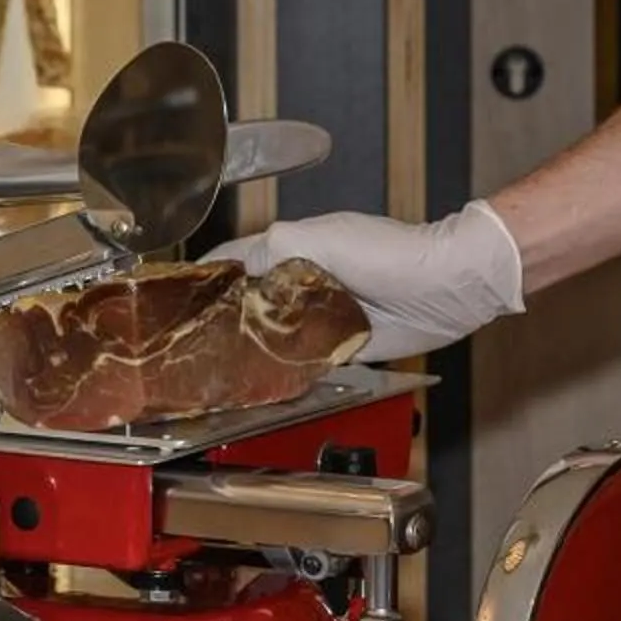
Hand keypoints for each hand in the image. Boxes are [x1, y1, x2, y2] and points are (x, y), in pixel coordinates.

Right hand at [211, 200, 524, 359]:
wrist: (444, 287)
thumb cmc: (391, 253)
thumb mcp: (320, 240)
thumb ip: (273, 249)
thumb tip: (234, 267)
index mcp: (289, 248)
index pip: (233, 261)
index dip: (204, 278)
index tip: (175, 299)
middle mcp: (301, 282)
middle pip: (249, 302)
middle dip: (223, 320)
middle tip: (193, 343)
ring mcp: (320, 314)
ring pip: (272, 334)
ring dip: (252, 348)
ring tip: (220, 367)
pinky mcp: (341, 344)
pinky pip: (303, 361)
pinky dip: (285, 370)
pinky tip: (265, 380)